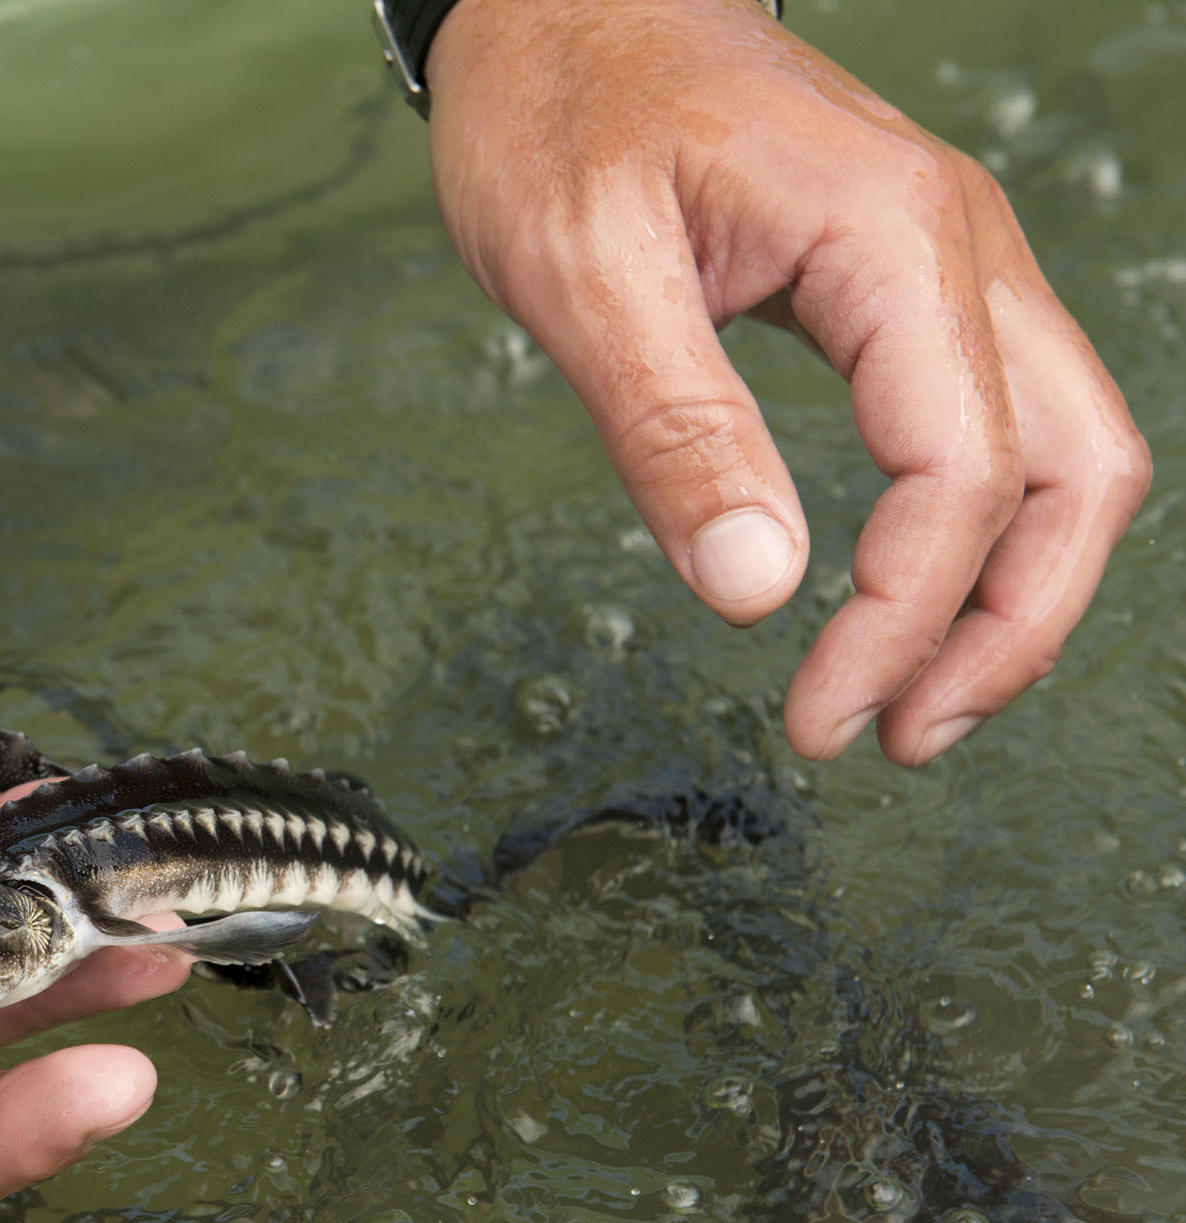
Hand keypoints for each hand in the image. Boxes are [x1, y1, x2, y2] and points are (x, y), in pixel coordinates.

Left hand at [426, 0, 1150, 763]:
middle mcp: (955, 247)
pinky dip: (974, 529)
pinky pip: (996, 420)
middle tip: (896, 736)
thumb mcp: (581, 272)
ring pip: (1063, 450)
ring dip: (1010, 592)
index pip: (962, 474)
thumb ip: (672, 429)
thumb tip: (757, 589)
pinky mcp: (908, 284)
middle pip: (1077, 471)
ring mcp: (946, 263)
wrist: (563, 3)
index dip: (901, 620)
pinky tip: (899, 598)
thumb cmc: (559, 107)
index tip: (819, 716)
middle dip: (1006, 629)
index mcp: (889, 239)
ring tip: (911, 702)